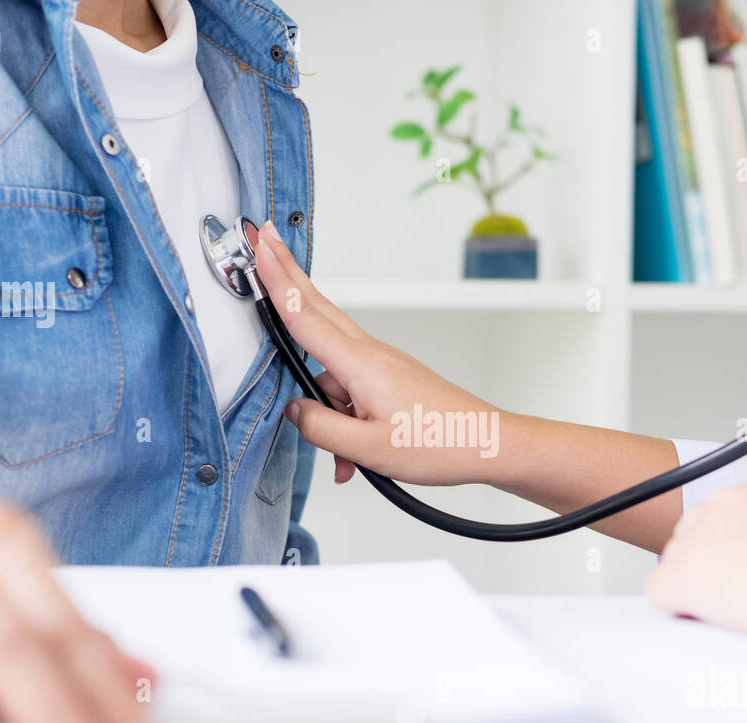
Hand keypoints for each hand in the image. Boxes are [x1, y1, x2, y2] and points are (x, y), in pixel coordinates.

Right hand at [254, 221, 511, 486]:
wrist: (486, 443)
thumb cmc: (439, 444)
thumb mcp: (368, 449)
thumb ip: (320, 428)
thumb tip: (294, 410)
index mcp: (360, 365)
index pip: (305, 315)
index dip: (277, 280)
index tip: (260, 245)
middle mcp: (370, 355)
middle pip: (317, 310)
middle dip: (287, 276)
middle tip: (264, 239)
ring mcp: (383, 364)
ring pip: (332, 372)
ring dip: (326, 410)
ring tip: (344, 459)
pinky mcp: (392, 378)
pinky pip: (353, 389)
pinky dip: (345, 419)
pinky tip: (355, 458)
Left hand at [647, 477, 746, 640]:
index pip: (726, 521)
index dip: (736, 553)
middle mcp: (720, 504)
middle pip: (695, 539)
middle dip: (712, 567)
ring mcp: (695, 538)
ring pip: (677, 565)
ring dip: (700, 588)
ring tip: (743, 608)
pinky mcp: (679, 575)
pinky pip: (662, 593)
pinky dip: (681, 610)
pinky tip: (713, 618)